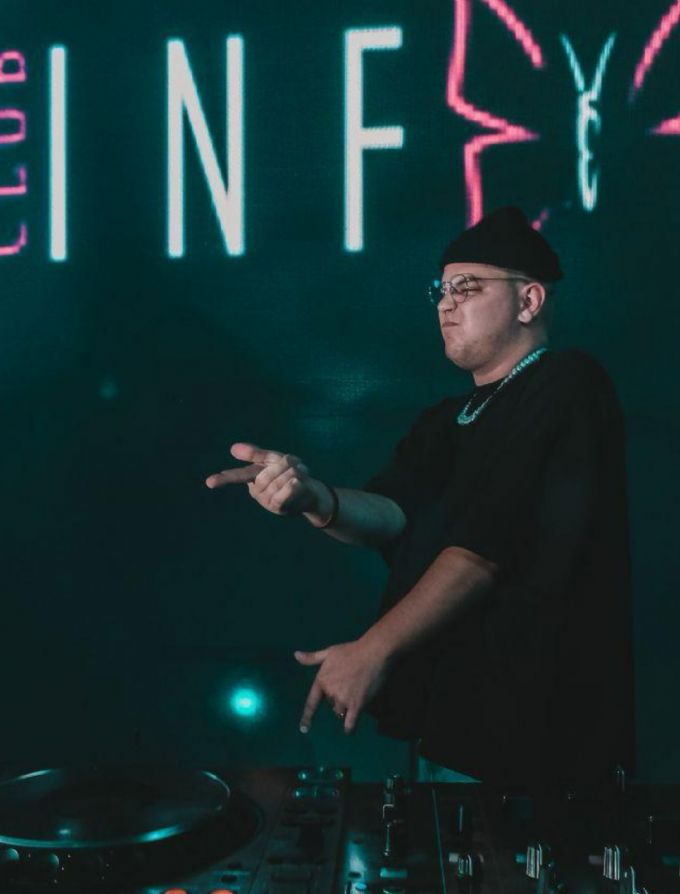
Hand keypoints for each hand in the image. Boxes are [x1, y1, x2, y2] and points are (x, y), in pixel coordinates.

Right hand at [206, 442, 325, 516]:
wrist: (311, 492)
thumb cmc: (290, 473)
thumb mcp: (274, 459)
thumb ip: (255, 454)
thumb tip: (232, 448)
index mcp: (253, 479)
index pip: (237, 477)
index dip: (223, 479)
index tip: (209, 482)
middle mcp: (257, 492)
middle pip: (264, 476)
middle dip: (281, 466)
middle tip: (295, 463)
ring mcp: (267, 502)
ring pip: (275, 484)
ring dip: (291, 474)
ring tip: (299, 473)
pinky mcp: (279, 508)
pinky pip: (281, 496)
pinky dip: (291, 487)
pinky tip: (297, 483)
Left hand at [294, 639, 391, 734]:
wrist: (373, 653)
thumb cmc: (351, 651)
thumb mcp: (329, 652)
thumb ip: (312, 658)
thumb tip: (296, 655)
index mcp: (322, 680)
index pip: (311, 702)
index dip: (307, 717)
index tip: (303, 729)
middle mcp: (330, 692)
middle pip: (330, 704)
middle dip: (337, 699)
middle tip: (348, 685)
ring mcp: (343, 700)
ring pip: (340, 712)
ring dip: (345, 708)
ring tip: (356, 694)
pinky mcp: (357, 706)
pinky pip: (350, 723)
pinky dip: (349, 729)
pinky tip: (349, 731)